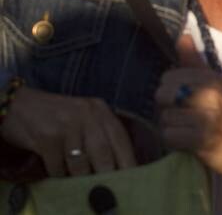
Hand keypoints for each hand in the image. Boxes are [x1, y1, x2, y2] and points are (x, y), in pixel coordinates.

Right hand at [0, 86, 135, 176]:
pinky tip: (58, 172)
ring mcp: (66, 125)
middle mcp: (86, 114)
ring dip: (80, 178)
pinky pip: (58, 166)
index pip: (121, 138)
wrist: (17, 105)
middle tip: (107, 188)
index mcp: (99, 109)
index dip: (128, 160)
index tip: (131, 178)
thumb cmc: (54, 115)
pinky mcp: (47, 138)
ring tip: (81, 183)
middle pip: (104, 152)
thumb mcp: (82, 116)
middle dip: (107, 174)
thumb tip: (115, 164)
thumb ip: (98, 134)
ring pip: (81, 163)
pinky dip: (59, 174)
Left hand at [154, 35, 221, 186]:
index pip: (169, 77)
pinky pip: (169, 136)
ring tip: (186, 132)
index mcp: (212, 78)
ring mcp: (207, 114)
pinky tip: (187, 143)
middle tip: (182, 118)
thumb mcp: (218, 85)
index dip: (170, 91)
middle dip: (167, 109)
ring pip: (164, 118)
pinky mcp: (203, 137)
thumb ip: (195, 63)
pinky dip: (174, 142)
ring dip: (170, 128)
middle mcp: (210, 92)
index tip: (183, 101)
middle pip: (163, 95)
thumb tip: (182, 35)